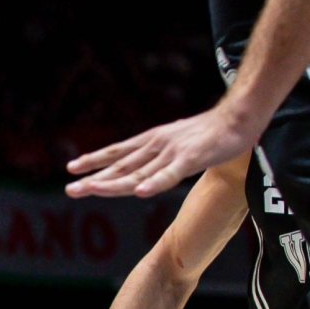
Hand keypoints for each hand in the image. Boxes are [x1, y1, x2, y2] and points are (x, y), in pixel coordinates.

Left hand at [66, 100, 260, 198]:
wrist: (239, 116)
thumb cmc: (210, 132)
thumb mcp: (176, 142)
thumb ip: (160, 157)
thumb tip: (144, 170)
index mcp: (152, 141)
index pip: (117, 152)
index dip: (94, 159)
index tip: (72, 167)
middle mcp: (156, 146)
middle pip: (120, 166)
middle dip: (94, 177)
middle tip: (70, 189)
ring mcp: (172, 152)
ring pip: (138, 172)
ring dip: (114, 182)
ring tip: (92, 189)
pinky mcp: (191, 158)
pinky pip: (170, 174)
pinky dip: (155, 183)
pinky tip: (140, 192)